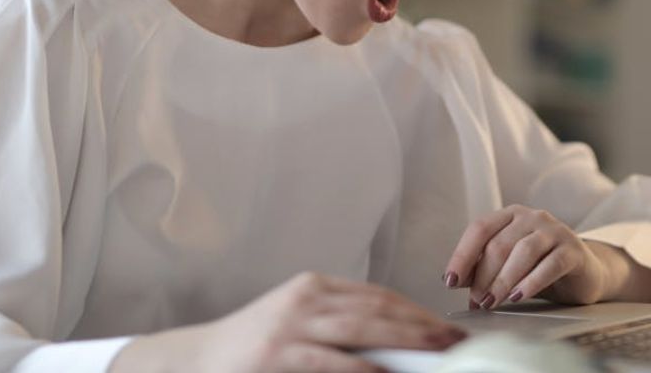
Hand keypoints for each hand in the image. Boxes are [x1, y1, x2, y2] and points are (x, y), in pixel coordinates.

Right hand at [110, 271, 466, 372]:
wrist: (195, 361)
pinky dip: (365, 369)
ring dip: (406, 340)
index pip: (376, 294)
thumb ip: (338, 327)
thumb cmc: (251, 348)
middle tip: (455, 338)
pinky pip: (333, 362)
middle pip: (378, 307)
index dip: (414, 309)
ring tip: (437, 352)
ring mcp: (292, 325)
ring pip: (363, 328)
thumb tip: (391, 346)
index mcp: (313, 286)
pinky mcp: (280, 354)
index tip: (443, 325)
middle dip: (422, 323)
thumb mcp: (296, 325)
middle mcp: (306, 298)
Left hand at [443, 205, 613, 309]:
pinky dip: (531, 282)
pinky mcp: (574, 249)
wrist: (584, 272)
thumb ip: (483, 268)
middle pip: (500, 244)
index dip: (462, 255)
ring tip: (493, 302)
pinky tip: (518, 296)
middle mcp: (532, 217)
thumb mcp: (508, 266)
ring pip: (523, 252)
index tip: (450, 280)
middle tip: (477, 301)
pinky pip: (550, 264)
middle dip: (484, 276)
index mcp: (511, 215)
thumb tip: (454, 280)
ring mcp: (554, 231)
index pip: (480, 228)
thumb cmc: (540, 267)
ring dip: (503, 280)